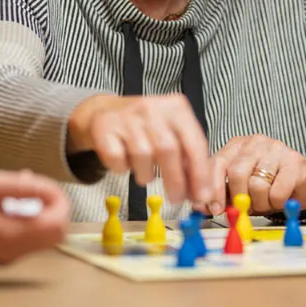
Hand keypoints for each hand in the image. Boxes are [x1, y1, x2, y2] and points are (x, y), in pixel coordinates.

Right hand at [0, 167, 69, 264]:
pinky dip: (26, 218)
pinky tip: (9, 200)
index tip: (48, 184)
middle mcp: (9, 254)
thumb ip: (20, 188)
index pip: (56, 227)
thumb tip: (48, 190)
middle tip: (36, 184)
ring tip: (19, 187)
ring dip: (39, 212)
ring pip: (40, 237)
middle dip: (52, 208)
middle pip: (52, 235)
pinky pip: (23, 238)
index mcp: (8, 238)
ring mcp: (2, 257)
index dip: (60, 203)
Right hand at [67, 92, 218, 210]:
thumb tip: (200, 192)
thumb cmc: (145, 128)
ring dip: (146, 174)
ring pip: (143, 155)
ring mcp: (127, 116)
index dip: (200, 173)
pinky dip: (122, 168)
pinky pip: (118, 159)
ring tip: (146, 173)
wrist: (105, 111)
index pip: (194, 142)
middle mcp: (152, 107)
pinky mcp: (104, 127)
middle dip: (176, 181)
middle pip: (169, 150)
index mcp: (176, 107)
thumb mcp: (171, 133)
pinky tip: (124, 161)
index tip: (201, 195)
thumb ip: (188, 158)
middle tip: (176, 199)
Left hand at [215, 134, 305, 216]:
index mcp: (237, 145)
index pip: (217, 163)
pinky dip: (277, 203)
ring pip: (257, 185)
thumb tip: (206, 207)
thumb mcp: (242, 185)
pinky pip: (277, 193)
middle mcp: (255, 142)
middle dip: (240, 199)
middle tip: (249, 208)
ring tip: (267, 201)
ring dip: (261, 204)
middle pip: (236, 174)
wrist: (303, 182)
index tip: (214, 209)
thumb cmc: (269, 184)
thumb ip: (224, 193)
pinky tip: (281, 198)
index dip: (213, 189)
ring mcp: (276, 148)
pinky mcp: (295, 161)